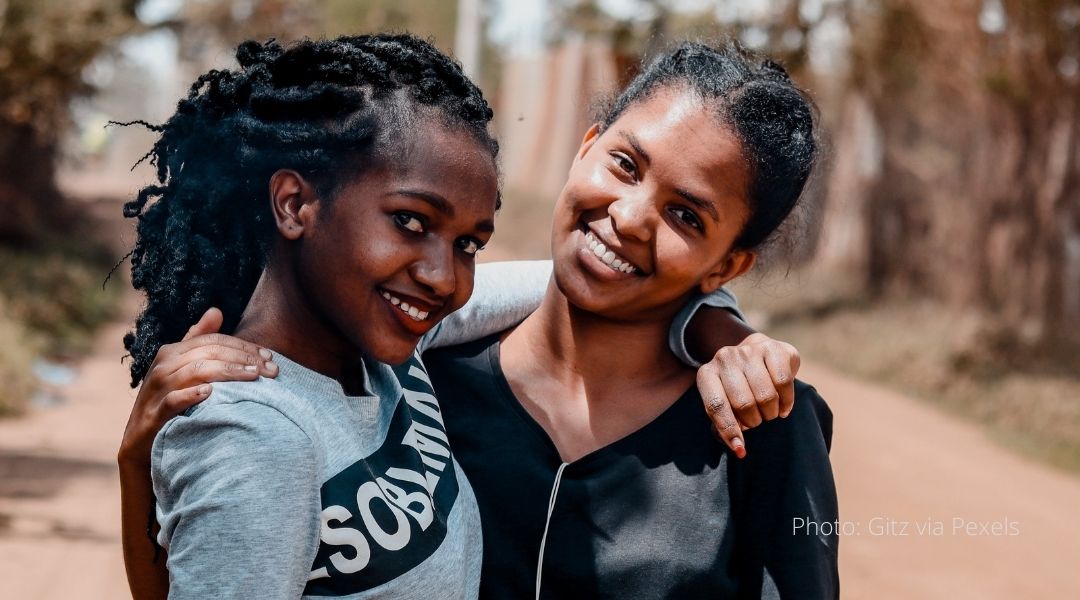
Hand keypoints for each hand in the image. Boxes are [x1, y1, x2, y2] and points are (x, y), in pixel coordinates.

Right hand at [117, 308, 277, 466]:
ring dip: (228, 372)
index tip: (270, 357)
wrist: (141, 443)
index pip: (214, 341)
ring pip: (196, 371)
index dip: (244, 346)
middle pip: (210, 353)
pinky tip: (211, 393)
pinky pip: (173, 401)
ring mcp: (157, 390)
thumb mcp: (182, 368)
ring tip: (254, 377)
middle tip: (272, 369)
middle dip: (245, 358)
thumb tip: (216, 310)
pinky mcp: (154, 415)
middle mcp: (164, 366)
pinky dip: (191, 395)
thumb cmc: (168, 400)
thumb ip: (198, 340)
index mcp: (172, 352)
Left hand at [696, 332, 800, 457]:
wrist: (756, 352)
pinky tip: (783, 406)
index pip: (716, 406)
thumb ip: (726, 424)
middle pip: (744, 403)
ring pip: (765, 395)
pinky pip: (783, 383)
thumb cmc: (738, 387)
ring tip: (769, 411)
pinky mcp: (773, 349)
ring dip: (771, 412)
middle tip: (757, 420)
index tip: (740, 449)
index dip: (729, 430)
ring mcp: (748, 351)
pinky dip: (786, 402)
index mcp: (707, 374)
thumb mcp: (725, 402)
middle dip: (754, 421)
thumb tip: (739, 448)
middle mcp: (724, 358)